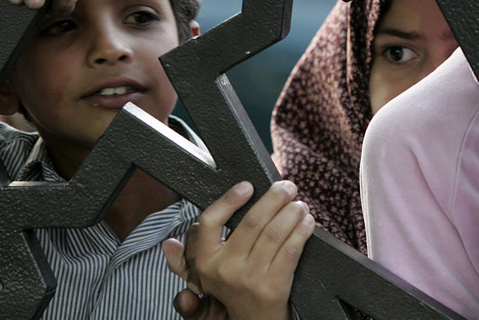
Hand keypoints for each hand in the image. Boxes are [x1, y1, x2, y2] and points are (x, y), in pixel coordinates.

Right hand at [165, 181, 313, 319]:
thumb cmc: (234, 291)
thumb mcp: (209, 274)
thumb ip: (194, 253)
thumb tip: (172, 242)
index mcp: (206, 261)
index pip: (211, 221)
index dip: (229, 199)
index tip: (247, 186)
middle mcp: (225, 269)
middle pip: (252, 222)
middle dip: (274, 198)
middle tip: (287, 186)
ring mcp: (250, 278)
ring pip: (274, 233)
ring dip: (291, 212)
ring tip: (298, 203)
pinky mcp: (273, 286)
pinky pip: (290, 250)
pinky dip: (301, 232)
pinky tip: (306, 222)